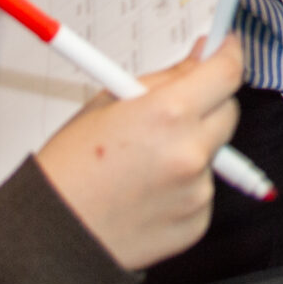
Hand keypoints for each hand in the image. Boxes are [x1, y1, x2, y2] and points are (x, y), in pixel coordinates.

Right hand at [34, 35, 244, 271]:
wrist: (53, 234)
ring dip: (192, 148)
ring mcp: (197, 190)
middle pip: (228, 111)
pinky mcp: (197, 222)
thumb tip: (200, 59)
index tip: (227, 48)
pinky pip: (202, 190)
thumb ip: (164, 79)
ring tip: (143, 163)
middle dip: (210, 103)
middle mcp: (190, 151)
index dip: (229, 55)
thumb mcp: (107, 103)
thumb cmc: (69, 168)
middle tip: (175, 111)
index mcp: (168, 114)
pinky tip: (147, 192)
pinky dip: (184, 185)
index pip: (225, 73)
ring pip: (214, 153)